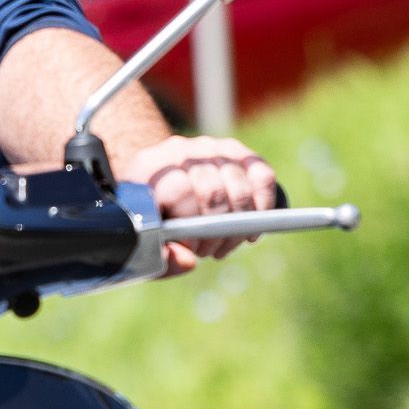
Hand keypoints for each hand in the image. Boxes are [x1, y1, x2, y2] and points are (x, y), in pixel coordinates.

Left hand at [125, 132, 282, 275]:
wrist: (156, 184)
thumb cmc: (150, 221)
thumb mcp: (144, 241)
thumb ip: (159, 258)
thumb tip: (188, 261)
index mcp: (147, 168)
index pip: (179, 189)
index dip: (192, 223)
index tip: (192, 247)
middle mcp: (179, 151)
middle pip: (213, 190)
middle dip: (216, 230)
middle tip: (207, 250)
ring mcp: (209, 147)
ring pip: (240, 186)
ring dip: (240, 226)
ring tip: (224, 244)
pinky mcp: (236, 151)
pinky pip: (262, 175)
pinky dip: (265, 206)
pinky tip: (251, 231)